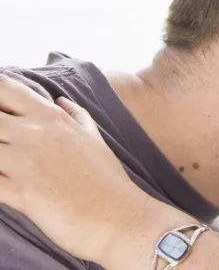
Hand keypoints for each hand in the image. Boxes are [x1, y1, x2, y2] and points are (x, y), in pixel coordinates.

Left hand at [0, 74, 153, 263]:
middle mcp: (33, 133)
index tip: (0, 113)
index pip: (5, 90)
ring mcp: (22, 162)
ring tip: (2, 167)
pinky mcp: (16, 193)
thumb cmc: (108, 180)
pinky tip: (1, 185)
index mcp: (51, 117)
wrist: (118, 217)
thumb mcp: (95, 139)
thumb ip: (76, 117)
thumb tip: (61, 100)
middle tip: (3, 147)